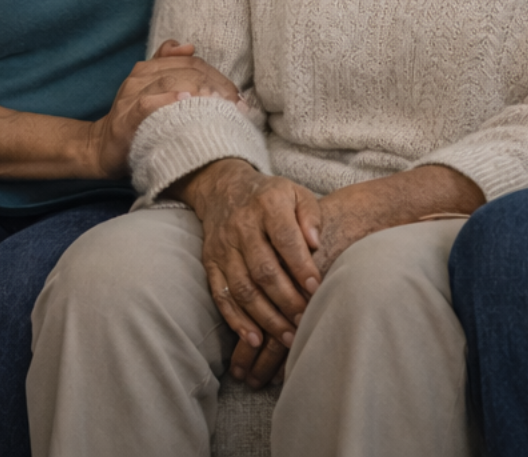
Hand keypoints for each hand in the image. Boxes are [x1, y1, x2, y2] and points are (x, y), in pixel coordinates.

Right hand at [83, 41, 243, 177]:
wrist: (101, 149)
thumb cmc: (137, 122)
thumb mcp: (152, 91)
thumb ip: (168, 67)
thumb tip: (188, 46)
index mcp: (148, 68)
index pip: (191, 62)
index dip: (218, 77)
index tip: (238, 98)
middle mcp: (138, 77)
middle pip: (185, 71)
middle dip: (216, 86)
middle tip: (236, 107)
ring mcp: (129, 97)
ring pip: (169, 82)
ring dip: (199, 91)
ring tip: (220, 105)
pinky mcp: (124, 120)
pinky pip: (147, 104)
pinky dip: (168, 101)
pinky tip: (186, 104)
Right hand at [177, 159, 322, 386]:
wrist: (224, 188)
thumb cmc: (272, 197)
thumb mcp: (296, 193)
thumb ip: (311, 215)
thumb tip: (317, 242)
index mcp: (267, 205)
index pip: (285, 239)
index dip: (301, 266)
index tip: (317, 289)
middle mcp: (241, 226)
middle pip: (263, 269)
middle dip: (286, 300)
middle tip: (305, 321)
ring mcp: (223, 247)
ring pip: (242, 288)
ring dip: (265, 317)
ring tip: (288, 338)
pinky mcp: (210, 263)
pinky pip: (221, 296)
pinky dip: (237, 320)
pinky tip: (254, 339)